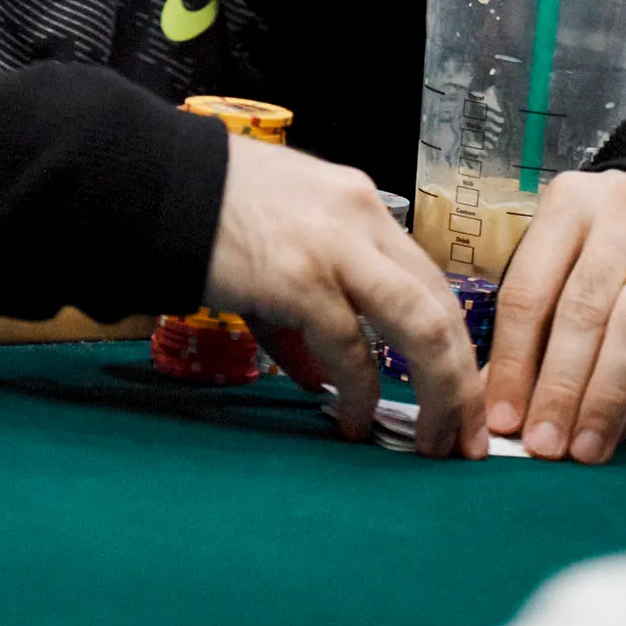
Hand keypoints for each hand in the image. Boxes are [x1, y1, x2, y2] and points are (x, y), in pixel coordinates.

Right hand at [204, 133, 486, 457]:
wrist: (159, 182)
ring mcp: (337, 247)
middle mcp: (363, 218)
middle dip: (464, 382)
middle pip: (443, 307)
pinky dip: (361, 394)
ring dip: (440, 395)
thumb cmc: (212, 207)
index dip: (454, 344)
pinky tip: (354, 422)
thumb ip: (307, 305)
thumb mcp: (279, 238)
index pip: (431, 280)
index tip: (460, 394)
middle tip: (465, 439)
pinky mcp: (302, 279)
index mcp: (361, 205)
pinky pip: (352, 350)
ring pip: (422, 328)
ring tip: (431, 443)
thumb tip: (320, 376)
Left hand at [484, 170, 625, 462]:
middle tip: (544, 446)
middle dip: (559, 387)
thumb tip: (499, 401)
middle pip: (582, 309)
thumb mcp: (571, 258)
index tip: (502, 418)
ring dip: (604, 396)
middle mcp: (622, 209)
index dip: (512, 360)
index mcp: (569, 202)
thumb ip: (538, 320)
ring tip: (584, 448)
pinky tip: (622, 426)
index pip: (528, 289)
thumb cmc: (615, 244)